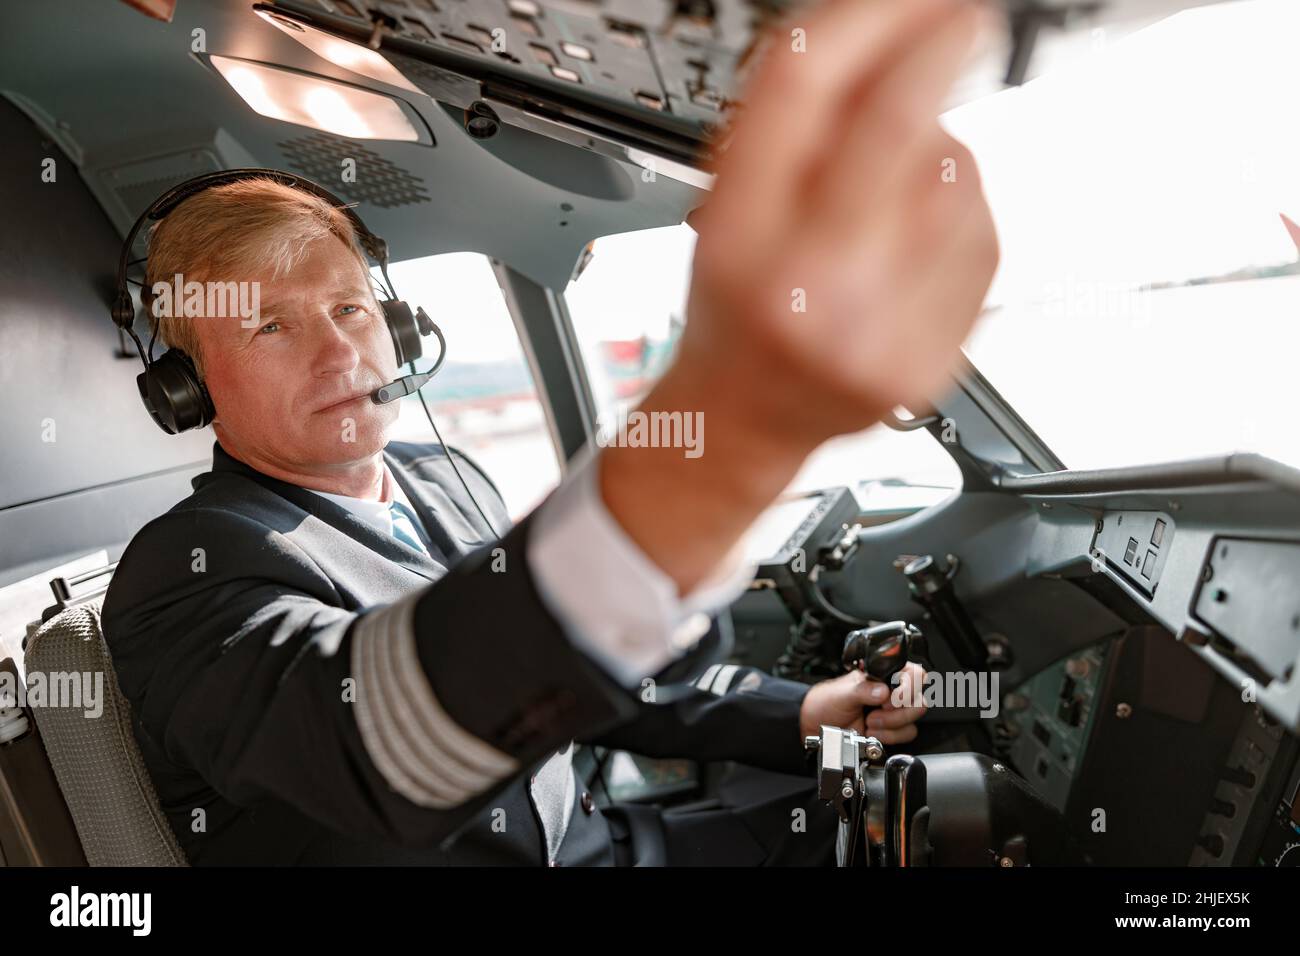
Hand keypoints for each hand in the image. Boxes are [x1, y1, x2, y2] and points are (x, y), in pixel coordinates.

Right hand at [601, 0, 999, 593]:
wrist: (750, 420)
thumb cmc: (736, 310)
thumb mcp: (728, 210)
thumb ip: (792, 126)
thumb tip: (880, 35)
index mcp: (737, 238)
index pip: (800, 88)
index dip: (870, 18)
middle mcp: (804, 285)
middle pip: (893, 123)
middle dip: (940, 52)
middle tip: (962, 20)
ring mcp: (876, 328)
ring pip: (953, 175)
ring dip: (940, 151)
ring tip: (895, 192)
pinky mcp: (933, 356)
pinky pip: (979, 238)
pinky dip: (960, 216)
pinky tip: (919, 243)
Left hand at [799, 662, 927, 745]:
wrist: (818, 726)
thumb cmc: (827, 702)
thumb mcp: (842, 693)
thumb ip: (862, 690)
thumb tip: (882, 691)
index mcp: (884, 675)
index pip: (915, 674)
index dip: (909, 688)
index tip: (890, 700)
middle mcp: (893, 691)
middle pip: (919, 700)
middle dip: (897, 711)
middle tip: (877, 711)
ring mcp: (894, 711)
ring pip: (914, 719)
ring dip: (891, 724)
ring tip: (870, 722)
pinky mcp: (893, 729)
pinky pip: (907, 733)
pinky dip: (890, 736)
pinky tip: (873, 732)